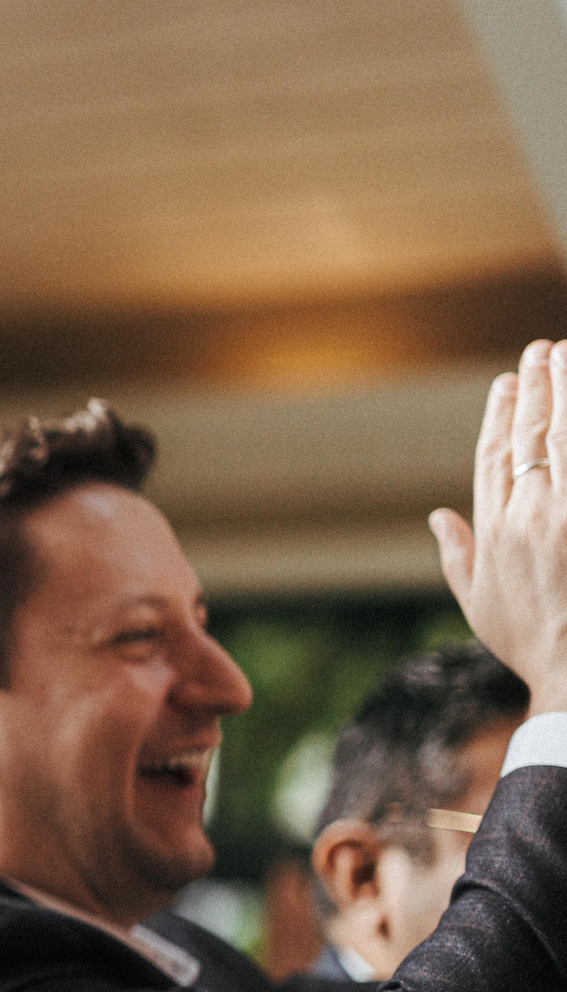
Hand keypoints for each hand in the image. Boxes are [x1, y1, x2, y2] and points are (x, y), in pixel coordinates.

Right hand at [434, 339, 566, 713]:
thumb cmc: (529, 643)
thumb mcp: (478, 603)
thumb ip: (457, 554)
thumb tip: (438, 516)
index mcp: (490, 532)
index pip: (493, 457)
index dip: (500, 415)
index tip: (508, 382)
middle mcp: (524, 517)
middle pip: (529, 437)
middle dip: (537, 387)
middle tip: (545, 349)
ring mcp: (561, 518)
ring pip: (563, 439)